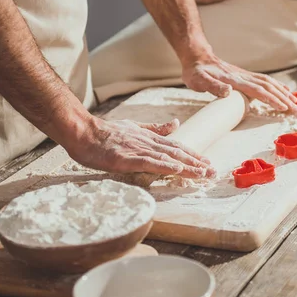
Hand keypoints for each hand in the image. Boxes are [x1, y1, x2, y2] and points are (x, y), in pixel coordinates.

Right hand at [64, 116, 215, 177]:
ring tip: (202, 173)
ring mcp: (137, 150)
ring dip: (186, 166)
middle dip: (196, 163)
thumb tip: (176, 123)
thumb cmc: (106, 132)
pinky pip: (148, 162)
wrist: (84, 132)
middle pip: (177, 153)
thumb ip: (155, 128)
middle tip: (212, 172)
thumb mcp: (135, 127)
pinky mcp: (126, 158)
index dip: (193, 155)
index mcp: (150, 137)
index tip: (207, 163)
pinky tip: (177, 169)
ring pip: (167, 158)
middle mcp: (148, 143)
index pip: (176, 147)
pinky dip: (164, 165)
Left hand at [181, 54, 296, 112]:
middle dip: (283, 98)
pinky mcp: (244, 76)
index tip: (283, 107)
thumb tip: (228, 92)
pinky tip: (282, 90)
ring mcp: (245, 75)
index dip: (271, 99)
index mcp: (235, 80)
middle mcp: (243, 77)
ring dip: (282, 92)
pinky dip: (276, 86)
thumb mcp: (199, 80)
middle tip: (295, 109)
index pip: (257, 90)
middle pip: (268, 87)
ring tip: (294, 101)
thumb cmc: (196, 71)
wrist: (197, 56)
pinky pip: (264, 81)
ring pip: (269, 83)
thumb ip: (212, 86)